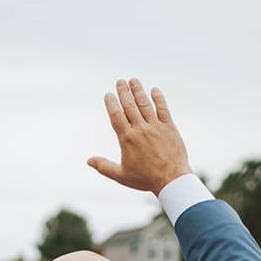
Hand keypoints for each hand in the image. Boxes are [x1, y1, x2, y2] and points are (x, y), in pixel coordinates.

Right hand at [87, 78, 191, 194]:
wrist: (171, 180)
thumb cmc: (145, 179)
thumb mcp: (121, 175)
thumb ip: (104, 166)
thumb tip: (89, 161)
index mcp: (127, 139)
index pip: (116, 115)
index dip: (111, 103)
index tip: (108, 94)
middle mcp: (141, 129)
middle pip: (129, 106)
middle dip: (123, 92)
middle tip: (120, 81)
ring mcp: (156, 127)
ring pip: (145, 104)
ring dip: (138, 91)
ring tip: (133, 80)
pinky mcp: (170, 128)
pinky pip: (163, 109)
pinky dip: (158, 98)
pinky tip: (154, 90)